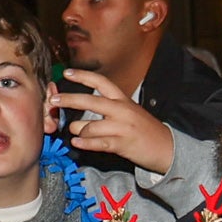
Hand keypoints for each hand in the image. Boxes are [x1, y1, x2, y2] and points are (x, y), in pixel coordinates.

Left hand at [50, 69, 175, 173]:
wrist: (167, 148)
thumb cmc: (145, 131)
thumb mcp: (130, 113)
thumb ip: (108, 110)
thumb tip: (81, 112)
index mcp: (123, 100)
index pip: (101, 82)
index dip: (83, 76)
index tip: (67, 73)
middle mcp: (122, 111)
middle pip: (90, 102)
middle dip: (69, 100)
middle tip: (53, 101)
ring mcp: (122, 128)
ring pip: (90, 127)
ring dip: (78, 131)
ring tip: (76, 134)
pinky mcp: (122, 144)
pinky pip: (97, 143)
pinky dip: (84, 143)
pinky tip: (77, 143)